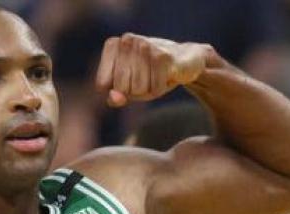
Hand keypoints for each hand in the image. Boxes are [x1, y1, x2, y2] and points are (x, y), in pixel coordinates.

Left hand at [95, 34, 209, 106]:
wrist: (187, 60)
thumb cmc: (152, 75)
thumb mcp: (129, 88)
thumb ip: (115, 97)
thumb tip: (114, 98)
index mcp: (113, 45)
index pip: (102, 84)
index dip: (118, 91)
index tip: (131, 78)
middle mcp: (127, 40)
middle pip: (120, 87)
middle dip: (135, 91)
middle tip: (148, 77)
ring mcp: (145, 46)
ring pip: (137, 89)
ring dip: (150, 89)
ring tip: (158, 75)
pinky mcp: (162, 55)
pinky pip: (154, 89)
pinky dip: (161, 88)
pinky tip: (168, 75)